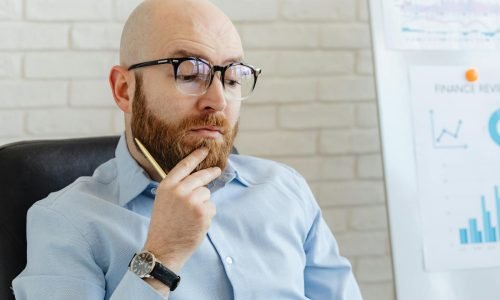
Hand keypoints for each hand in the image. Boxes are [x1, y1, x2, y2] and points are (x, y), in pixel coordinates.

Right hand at [143, 147, 220, 272]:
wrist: (164, 248)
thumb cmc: (164, 226)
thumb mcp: (163, 201)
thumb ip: (177, 188)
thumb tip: (196, 179)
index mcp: (167, 186)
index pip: (184, 166)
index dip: (195, 157)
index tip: (204, 149)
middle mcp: (179, 190)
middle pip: (200, 176)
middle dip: (210, 173)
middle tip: (217, 170)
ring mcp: (192, 200)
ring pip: (206, 194)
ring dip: (204, 203)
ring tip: (191, 217)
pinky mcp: (203, 212)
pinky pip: (211, 207)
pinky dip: (207, 215)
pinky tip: (196, 223)